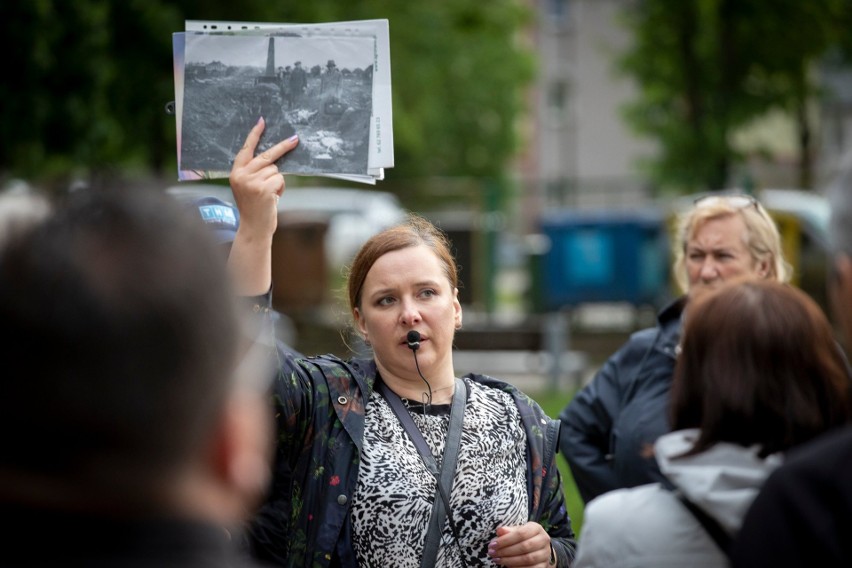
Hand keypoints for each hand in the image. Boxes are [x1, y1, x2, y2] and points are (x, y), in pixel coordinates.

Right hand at [227, 118, 298, 295]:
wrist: (253, 228)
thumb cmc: (254, 208)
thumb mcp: (248, 187)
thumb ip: (254, 172)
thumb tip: (273, 158)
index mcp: (235, 173)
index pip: (246, 149)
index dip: (254, 135)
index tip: (262, 121)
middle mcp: (241, 175)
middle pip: (266, 156)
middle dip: (283, 147)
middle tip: (295, 139)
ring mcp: (252, 182)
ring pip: (275, 170)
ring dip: (277, 181)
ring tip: (269, 195)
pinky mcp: (264, 189)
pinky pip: (280, 179)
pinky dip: (281, 188)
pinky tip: (273, 198)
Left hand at [488, 523, 554, 566]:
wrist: (540, 548)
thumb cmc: (525, 537)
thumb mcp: (518, 530)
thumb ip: (509, 531)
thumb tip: (500, 531)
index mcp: (536, 528)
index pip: (521, 533)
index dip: (505, 540)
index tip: (493, 544)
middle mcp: (543, 540)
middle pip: (524, 547)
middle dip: (506, 551)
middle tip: (493, 553)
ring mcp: (545, 554)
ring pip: (527, 559)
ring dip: (509, 560)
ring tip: (497, 560)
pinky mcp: (544, 565)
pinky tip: (507, 566)